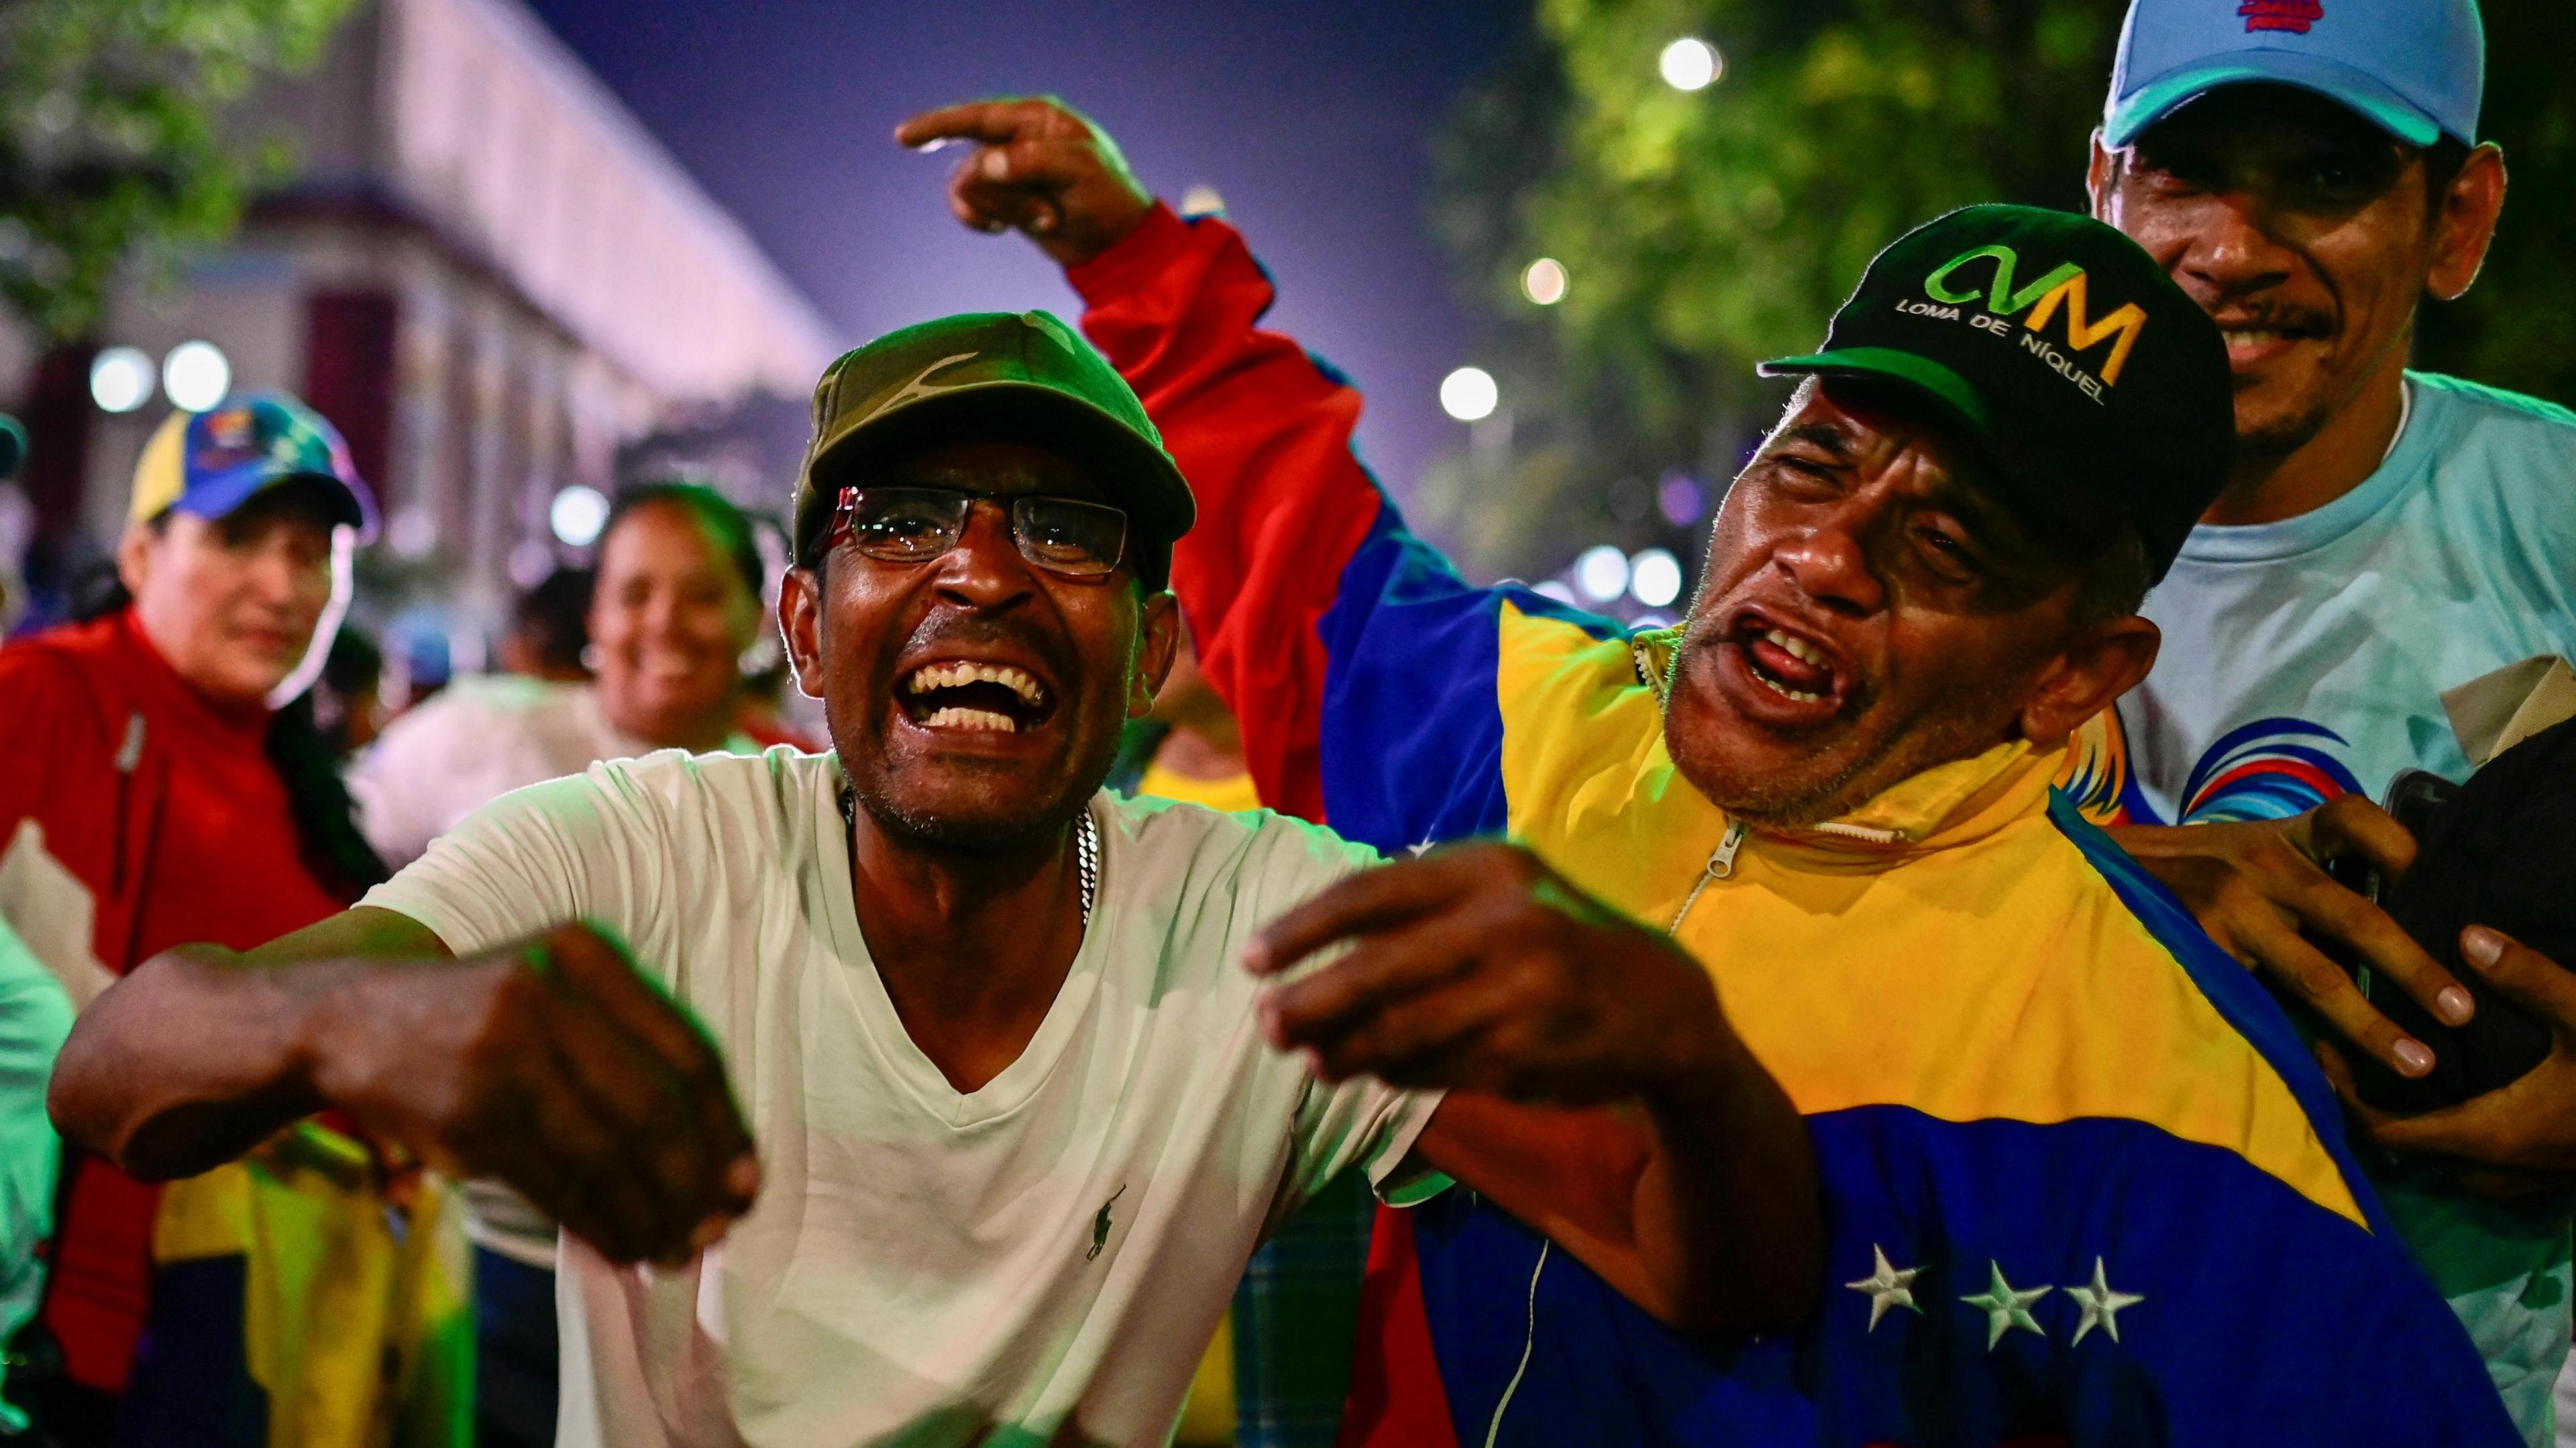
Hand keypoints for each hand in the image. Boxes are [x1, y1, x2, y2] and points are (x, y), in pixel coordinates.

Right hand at [305, 922, 759, 1264]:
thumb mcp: (556, 993)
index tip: (748, 1180)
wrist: (347, 1020)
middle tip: (719, 1228)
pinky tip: (624, 1248)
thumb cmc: (480, 1016)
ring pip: (606, 1155)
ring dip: (651, 1215)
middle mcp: (547, 996)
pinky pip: (555, 1185)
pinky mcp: (465, 1116)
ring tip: (677, 1249)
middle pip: (653, 1107)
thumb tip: (717, 1158)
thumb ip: (630, 1049)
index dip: (725, 1125)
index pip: (684, 1051)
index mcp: (585, 954)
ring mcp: (501, 1056)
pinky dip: (599, 1225)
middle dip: (695, 1180)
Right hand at [895, 96, 1153, 266]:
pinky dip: (982, 221)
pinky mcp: (1001, 199)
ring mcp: (1006, 170)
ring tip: (1047, 220)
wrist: (1114, 244)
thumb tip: (986, 164)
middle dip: (1007, 198)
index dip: (939, 125)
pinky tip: (1003, 229)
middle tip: (1050, 215)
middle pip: (975, 165)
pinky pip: (968, 207)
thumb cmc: (1106, 198)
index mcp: (1036, 120)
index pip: (977, 117)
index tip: (903, 138)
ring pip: (971, 189)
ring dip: (1006, 212)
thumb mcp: (1079, 172)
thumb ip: (1032, 161)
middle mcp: (1015, 140)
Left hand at [1244, 842, 1741, 1105]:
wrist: (1662, 1007)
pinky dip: (1395, 1073)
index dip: (1302, 929)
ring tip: (1314, 1061)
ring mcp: (1519, 994)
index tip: (1251, 959)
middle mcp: (1505, 924)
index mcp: (1489, 869)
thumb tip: (1313, 948)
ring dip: (1345, 1050)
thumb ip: (1422, 908)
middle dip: (1310, 1002)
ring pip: (1401, 1031)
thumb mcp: (1504, 894)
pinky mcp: (1525, 1055)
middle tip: (1265, 1024)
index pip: (1372, 895)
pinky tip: (1372, 1073)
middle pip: (1376, 970)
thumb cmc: (1559, 939)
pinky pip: (1436, 1069)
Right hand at [2111, 796, 2470, 1078]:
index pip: (2353, 819)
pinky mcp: (2198, 950)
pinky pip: (2261, 1004)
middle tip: (2461, 1012)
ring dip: (2372, 1023)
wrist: (2095, 874)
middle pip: (2356, 915)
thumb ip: (2305, 872)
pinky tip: (2328, 1075)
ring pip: (2316, 974)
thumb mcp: (2247, 850)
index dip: (2402, 847)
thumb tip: (2392, 919)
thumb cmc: (2190, 873)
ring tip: (2417, 1062)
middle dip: (2415, 967)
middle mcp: (2261, 867)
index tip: (2436, 883)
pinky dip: (2299, 1041)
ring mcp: (2229, 910)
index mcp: (2281, 837)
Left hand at [2320, 927, 2575, 1195]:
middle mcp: (2498, 1170)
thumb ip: (2527, 977)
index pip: (2385, 1134)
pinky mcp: (2557, 1183)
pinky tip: (2465, 1097)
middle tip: (2348, 1054)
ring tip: (2396, 1073)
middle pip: (2408, 1155)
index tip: (2317, 1051)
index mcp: (2489, 1133)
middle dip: (2371, 1113)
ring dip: (2418, 1131)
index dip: (2341, 1098)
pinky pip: (2488, 1171)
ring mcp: (2530, 1184)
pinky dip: (2461, 1141)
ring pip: (2449, 1167)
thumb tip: (2468, 933)